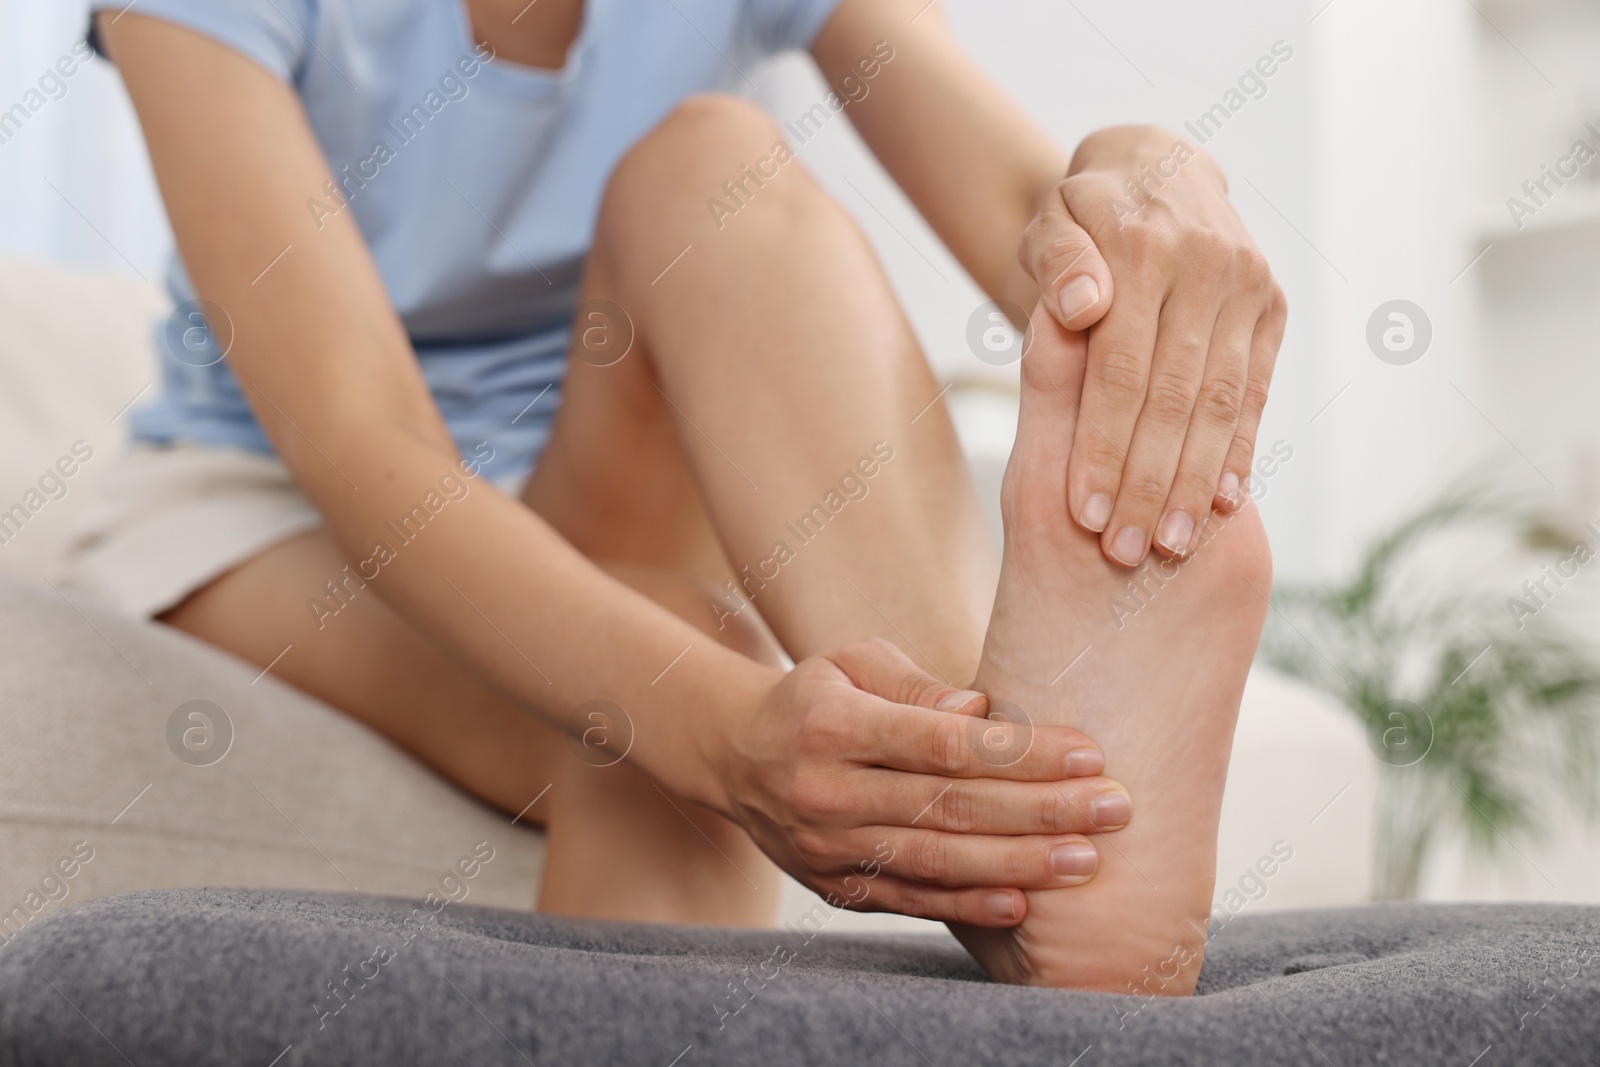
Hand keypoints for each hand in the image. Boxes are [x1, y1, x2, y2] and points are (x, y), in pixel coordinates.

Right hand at [708, 638, 1131, 927]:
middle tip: (1114, 809)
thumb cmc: (815, 697)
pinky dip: (968, 904)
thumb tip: (980, 711)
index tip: (1089, 753)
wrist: (734, 756)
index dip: (1019, 753)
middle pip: (949, 806)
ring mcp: (828, 848)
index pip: (943, 744)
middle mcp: (828, 792)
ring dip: (1019, 863)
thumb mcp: (853, 662)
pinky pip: (910, 900)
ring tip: (1087, 859)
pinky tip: (1022, 901)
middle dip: (1040, 811)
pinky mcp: (836, 887)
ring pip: (937, 860)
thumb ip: (916, 686)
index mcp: (835, 725)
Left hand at [1017, 124, 1286, 566]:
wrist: (1153, 169)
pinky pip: (1255, 391)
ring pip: (1221, 403)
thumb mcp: (1050, 223)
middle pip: (1176, 398)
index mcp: (1145, 249)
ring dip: (1195, 482)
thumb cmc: (1081, 214)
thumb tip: (1081, 305)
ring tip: (1171, 545)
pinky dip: (1237, 450)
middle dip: (1149, 482)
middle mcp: (1208, 265)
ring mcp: (1248, 286)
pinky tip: (1219, 504)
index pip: (1121, 371)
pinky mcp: (1271, 307)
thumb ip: (1058, 264)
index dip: (1104, 447)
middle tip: (1125, 551)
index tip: (1085, 513)